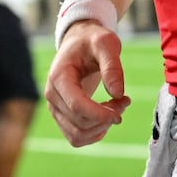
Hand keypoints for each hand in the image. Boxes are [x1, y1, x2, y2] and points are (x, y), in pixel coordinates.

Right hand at [45, 21, 131, 146]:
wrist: (80, 42)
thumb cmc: (93, 40)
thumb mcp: (106, 43)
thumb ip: (112, 66)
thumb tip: (118, 94)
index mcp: (59, 76)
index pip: (77, 106)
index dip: (100, 114)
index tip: (122, 108)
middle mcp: (52, 95)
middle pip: (79, 122)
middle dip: (106, 117)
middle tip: (125, 100)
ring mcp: (55, 107)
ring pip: (77, 135)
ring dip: (102, 128)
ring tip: (117, 108)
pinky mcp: (62, 115)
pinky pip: (75, 137)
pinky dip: (94, 134)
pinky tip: (107, 117)